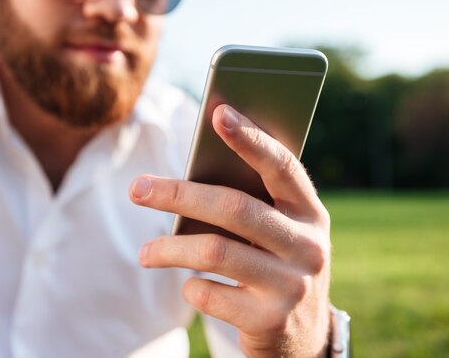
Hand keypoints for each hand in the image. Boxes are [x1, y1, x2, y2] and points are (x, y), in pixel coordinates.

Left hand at [130, 104, 330, 357]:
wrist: (302, 338)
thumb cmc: (276, 265)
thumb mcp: (279, 233)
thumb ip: (252, 203)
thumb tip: (192, 172)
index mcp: (311, 214)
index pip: (282, 167)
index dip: (251, 139)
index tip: (218, 113)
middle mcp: (309, 247)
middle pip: (234, 208)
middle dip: (178, 194)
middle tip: (137, 189)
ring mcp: (293, 286)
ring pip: (214, 252)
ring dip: (169, 249)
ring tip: (144, 253)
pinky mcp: (269, 322)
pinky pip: (210, 295)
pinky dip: (191, 287)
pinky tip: (191, 285)